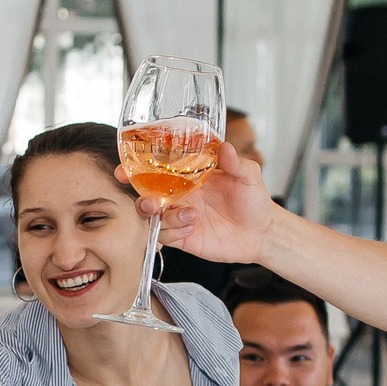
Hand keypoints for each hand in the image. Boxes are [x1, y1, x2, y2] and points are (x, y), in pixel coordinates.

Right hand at [140, 137, 284, 263]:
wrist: (262, 232)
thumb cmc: (254, 201)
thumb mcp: (249, 176)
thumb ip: (237, 163)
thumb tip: (226, 147)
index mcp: (188, 176)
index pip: (156, 170)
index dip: (136, 169)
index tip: (124, 169)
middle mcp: (179, 196)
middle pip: (146, 196)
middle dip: (141, 199)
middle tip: (151, 203)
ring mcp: (179, 217)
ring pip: (154, 219)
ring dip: (164, 218)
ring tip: (189, 215)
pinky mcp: (183, 238)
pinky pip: (165, 237)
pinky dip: (173, 233)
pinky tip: (192, 228)